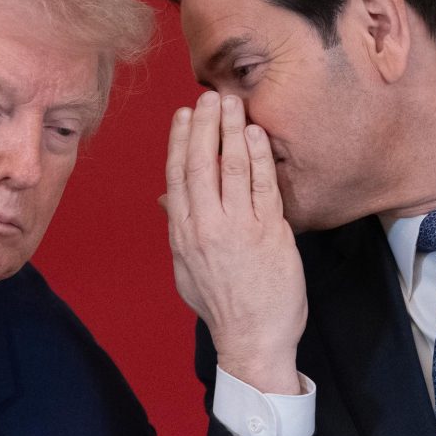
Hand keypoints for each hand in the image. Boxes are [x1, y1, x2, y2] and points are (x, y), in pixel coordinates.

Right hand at [162, 91, 306, 394]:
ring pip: (232, 167)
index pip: (178, 175)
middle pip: (202, 163)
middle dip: (205, 125)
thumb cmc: (220, 306)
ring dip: (232, 130)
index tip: (183, 115)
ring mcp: (238, 227)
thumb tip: (166, 199)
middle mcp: (206, 225)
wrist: (252, 339)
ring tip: (233, 104)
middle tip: (210, 96)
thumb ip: (178, 229)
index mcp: (183, 233)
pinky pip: (262, 185)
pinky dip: (259, 156)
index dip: (180, 141)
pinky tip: (257, 134)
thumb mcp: (186, 269)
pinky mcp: (269, 231)